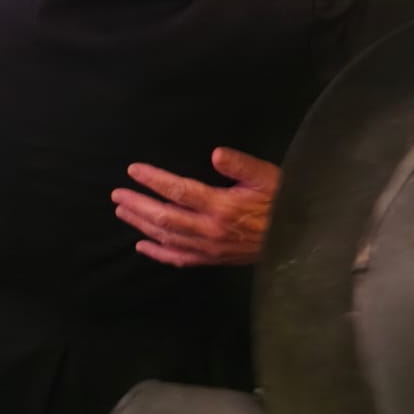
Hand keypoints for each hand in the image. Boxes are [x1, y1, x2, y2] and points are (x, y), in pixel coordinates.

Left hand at [113, 148, 280, 267]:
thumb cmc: (282, 201)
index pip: (178, 191)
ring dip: (141, 225)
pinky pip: (179, 258)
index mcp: (221, 206)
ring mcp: (209, 248)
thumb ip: (240, 164)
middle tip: (117, 193)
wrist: (297, 239)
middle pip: (164, 217)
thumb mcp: (267, 175)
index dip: (154, 180)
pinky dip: (158, 253)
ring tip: (123, 211)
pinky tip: (142, 246)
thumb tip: (215, 154)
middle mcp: (210, 230)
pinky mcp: (212, 259)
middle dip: (138, 205)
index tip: (133, 170)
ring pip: (167, 238)